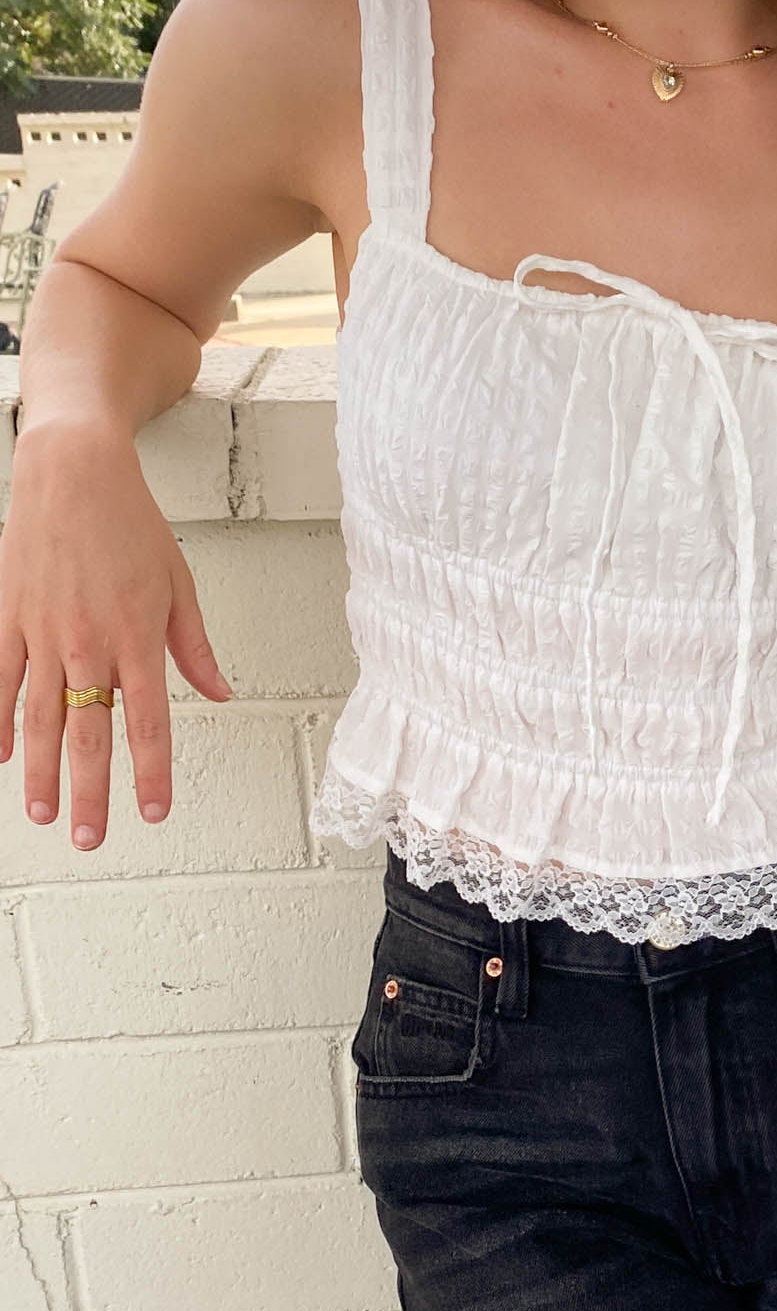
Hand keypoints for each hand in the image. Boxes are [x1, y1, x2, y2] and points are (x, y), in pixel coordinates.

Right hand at [0, 422, 232, 847]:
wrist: (73, 472)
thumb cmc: (129, 523)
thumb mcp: (178, 584)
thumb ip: (195, 647)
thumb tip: (220, 693)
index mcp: (137, 638)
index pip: (149, 723)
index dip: (152, 773)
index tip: (153, 812)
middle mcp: (89, 643)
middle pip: (89, 734)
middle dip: (91, 792)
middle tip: (89, 838)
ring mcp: (43, 633)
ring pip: (40, 718)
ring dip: (43, 772)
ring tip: (44, 814)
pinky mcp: (10, 617)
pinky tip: (0, 757)